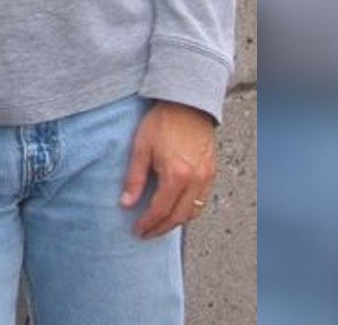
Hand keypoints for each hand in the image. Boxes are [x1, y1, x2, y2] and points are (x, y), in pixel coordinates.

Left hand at [124, 99, 217, 238]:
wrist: (187, 103)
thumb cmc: (162, 122)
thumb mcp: (141, 148)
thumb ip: (134, 179)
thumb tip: (126, 204)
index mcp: (176, 175)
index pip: (161, 210)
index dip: (148, 224)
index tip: (138, 230)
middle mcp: (195, 180)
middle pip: (179, 217)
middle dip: (161, 229)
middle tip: (147, 233)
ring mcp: (207, 177)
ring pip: (194, 212)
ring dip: (176, 222)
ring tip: (160, 224)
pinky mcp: (212, 171)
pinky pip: (202, 200)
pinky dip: (189, 209)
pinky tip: (177, 208)